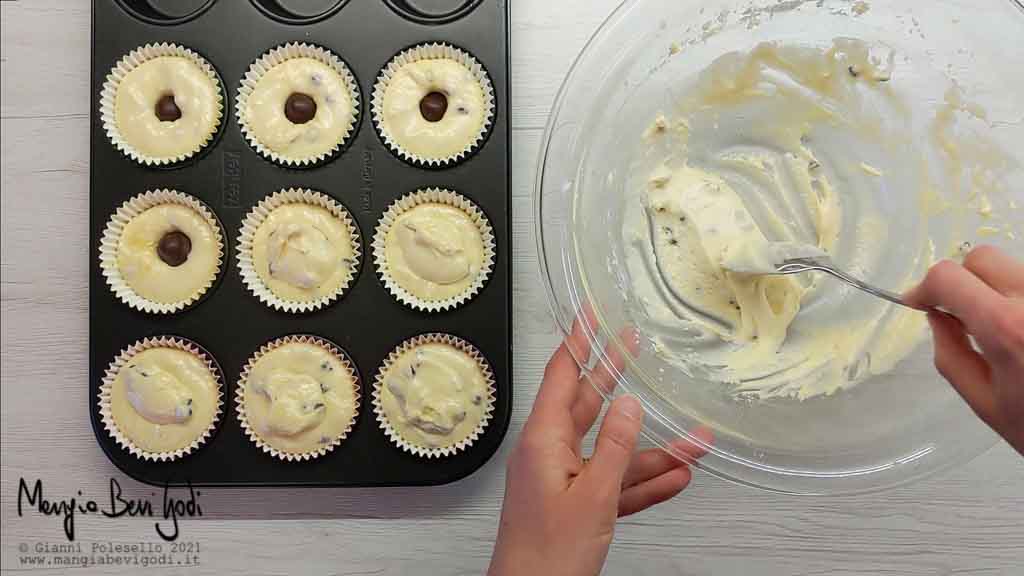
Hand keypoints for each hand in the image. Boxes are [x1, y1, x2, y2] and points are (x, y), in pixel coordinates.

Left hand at [488, 315, 709, 575]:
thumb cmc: (547, 554)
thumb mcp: (592, 495)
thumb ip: (614, 447)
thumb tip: (628, 403)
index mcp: (543, 439)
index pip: (563, 374)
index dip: (579, 340)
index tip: (592, 312)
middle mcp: (550, 453)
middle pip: (588, 404)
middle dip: (615, 376)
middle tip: (633, 342)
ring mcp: (564, 479)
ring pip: (612, 452)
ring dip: (652, 448)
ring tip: (694, 437)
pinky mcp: (577, 505)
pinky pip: (614, 484)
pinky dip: (643, 482)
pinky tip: (677, 476)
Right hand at [904, 245, 1023, 455]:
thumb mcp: (986, 402)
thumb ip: (951, 354)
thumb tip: (937, 316)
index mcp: (1007, 329)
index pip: (948, 277)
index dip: (926, 287)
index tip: (920, 303)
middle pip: (983, 258)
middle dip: (962, 280)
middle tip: (961, 313)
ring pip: (1015, 269)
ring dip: (998, 289)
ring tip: (1006, 329)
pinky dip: (1022, 301)